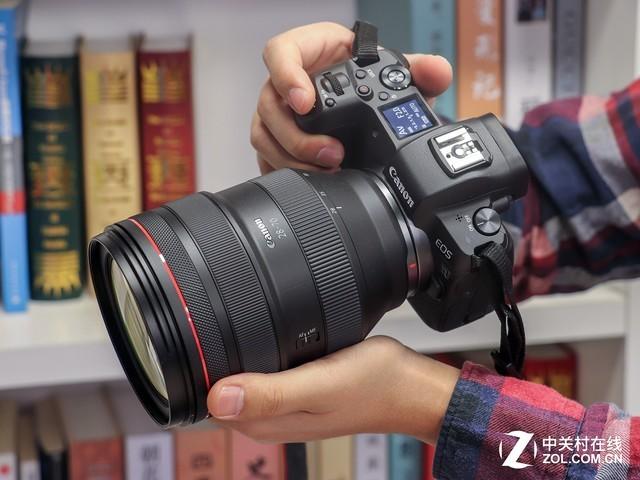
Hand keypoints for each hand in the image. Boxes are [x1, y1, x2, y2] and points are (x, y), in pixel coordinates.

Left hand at [207, 336, 459, 444]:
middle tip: (206, 316)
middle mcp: (271, 414)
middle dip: (209, 358)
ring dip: (231, 355)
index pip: (207, 401)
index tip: (192, 336)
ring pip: (240, 378)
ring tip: (227, 320)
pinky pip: (263, 371)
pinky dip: (257, 353)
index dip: (195, 369)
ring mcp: (284, 402)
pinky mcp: (298, 387)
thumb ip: (271, 393)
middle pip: (219, 389)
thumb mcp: (320, 386)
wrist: (410, 385)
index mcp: (267, 420)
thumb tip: (216, 398)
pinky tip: (263, 334)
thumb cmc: (374, 386)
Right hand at [251, 22, 452, 173]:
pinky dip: (285, 170)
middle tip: (333, 152)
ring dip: (293, 158)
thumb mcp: (390, 69)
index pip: (279, 53)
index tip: (304, 102)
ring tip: (327, 170)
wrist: (356, 94)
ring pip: (264, 135)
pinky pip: (266, 156)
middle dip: (298, 136)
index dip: (286, 76)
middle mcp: (283, 84)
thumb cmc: (361, 74)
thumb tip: (437, 72)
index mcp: (306, 53)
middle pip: (269, 106)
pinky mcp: (275, 139)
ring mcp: (276, 113)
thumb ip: (416, 68)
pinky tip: (308, 181)